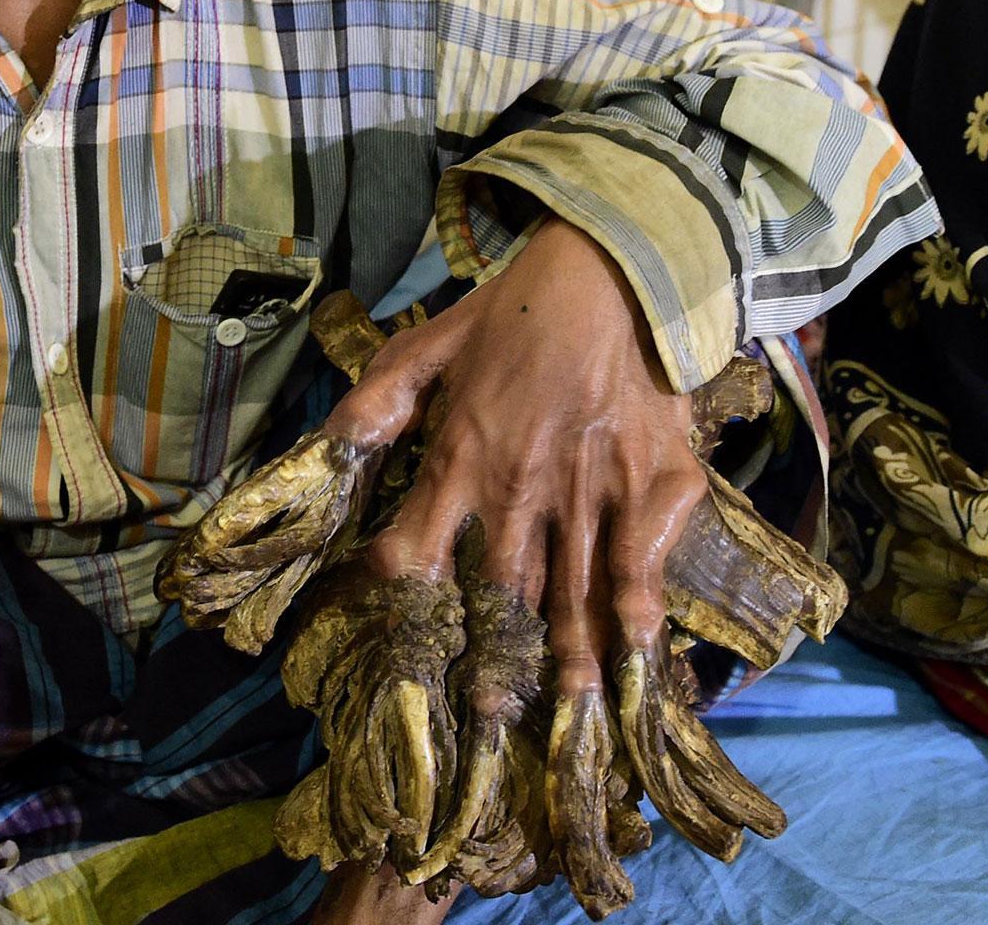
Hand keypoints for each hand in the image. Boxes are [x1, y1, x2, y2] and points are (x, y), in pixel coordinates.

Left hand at [332, 217, 706, 711]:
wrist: (612, 269)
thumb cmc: (512, 311)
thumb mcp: (426, 345)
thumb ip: (378, 401)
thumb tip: (331, 446)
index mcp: (462, 455)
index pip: (420, 542)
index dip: (405, 594)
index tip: (397, 644)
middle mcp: (523, 484)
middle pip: (506, 585)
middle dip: (500, 656)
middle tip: (494, 718)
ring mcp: (593, 487)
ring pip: (578, 585)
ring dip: (571, 652)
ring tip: (570, 712)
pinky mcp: (655, 481)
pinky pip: (645, 558)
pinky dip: (642, 607)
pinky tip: (641, 653)